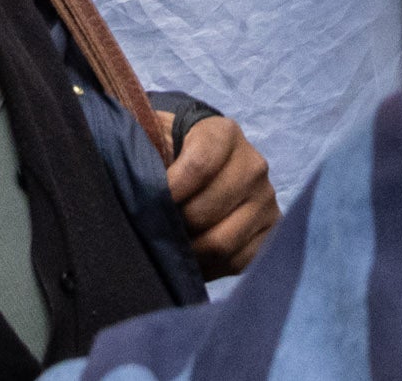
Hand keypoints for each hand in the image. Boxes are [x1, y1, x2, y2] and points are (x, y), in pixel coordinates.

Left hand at [155, 105, 279, 275]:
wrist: (208, 160)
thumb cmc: (175, 151)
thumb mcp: (159, 136)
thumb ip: (142, 144)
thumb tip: (128, 169)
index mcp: (224, 134)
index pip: (198, 166)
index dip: (169, 190)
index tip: (148, 202)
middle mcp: (253, 165)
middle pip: (206, 210)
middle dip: (176, 225)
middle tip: (158, 228)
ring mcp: (266, 200)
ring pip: (222, 242)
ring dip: (190, 251)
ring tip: (173, 244)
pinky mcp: (272, 230)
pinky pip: (239, 261)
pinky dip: (211, 267)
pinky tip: (195, 256)